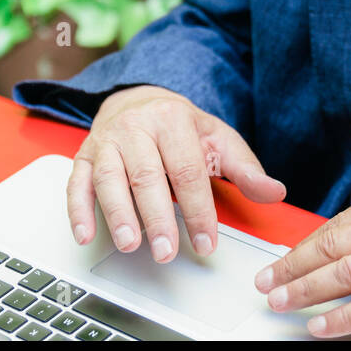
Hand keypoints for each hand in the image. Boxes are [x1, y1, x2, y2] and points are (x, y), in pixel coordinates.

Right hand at [68, 85, 285, 262]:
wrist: (138, 99)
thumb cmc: (179, 127)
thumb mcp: (217, 139)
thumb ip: (245, 168)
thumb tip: (274, 192)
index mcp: (171, 120)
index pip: (187, 171)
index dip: (198, 210)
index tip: (206, 242)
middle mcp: (135, 127)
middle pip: (146, 176)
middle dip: (157, 217)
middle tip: (167, 251)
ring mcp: (106, 141)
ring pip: (109, 178)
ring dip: (118, 214)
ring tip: (130, 243)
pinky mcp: (84, 156)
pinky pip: (76, 182)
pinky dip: (78, 209)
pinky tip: (86, 234)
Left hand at [253, 187, 350, 336]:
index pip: (340, 224)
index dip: (305, 245)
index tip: (284, 259)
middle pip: (332, 246)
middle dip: (292, 266)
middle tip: (267, 281)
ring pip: (344, 275)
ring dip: (305, 291)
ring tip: (282, 302)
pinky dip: (340, 320)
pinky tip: (321, 327)